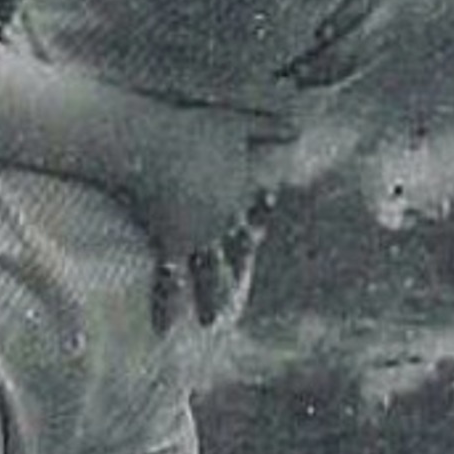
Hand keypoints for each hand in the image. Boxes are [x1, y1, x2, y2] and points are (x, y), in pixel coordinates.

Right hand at [125, 99, 285, 331]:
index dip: (255, 221)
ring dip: (212, 300)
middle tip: (240, 292)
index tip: (254, 235)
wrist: (154, 143)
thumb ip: (267, 125)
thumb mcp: (235, 121)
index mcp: (241, 191)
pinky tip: (163, 332)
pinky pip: (170, 283)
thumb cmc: (189, 128)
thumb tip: (299, 126)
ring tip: (211, 323)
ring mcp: (200, 236)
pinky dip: (165, 308)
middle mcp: (225, 220)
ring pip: (211, 276)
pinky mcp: (172, 245)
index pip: (254, 212)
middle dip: (238, 269)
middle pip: (237, 251)